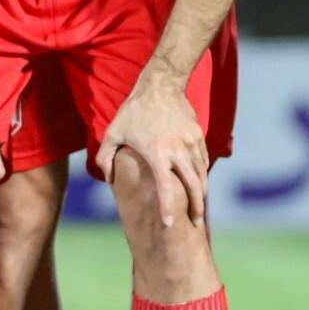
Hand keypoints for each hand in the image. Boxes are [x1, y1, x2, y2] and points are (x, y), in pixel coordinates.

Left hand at [97, 69, 210, 228]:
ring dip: (202, 194)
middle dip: (197, 208)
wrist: (160, 85)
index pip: (165, 189)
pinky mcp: (198, 136)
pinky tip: (200, 184)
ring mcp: (191, 143)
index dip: (168, 209)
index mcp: (157, 154)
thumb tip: (109, 180)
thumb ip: (105, 158)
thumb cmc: (134, 110)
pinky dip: (203, 174)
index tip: (170, 224)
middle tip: (196, 224)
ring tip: (200, 208)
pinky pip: (203, 160)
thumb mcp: (112, 132)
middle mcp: (177, 151)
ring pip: (202, 174)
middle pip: (193, 186)